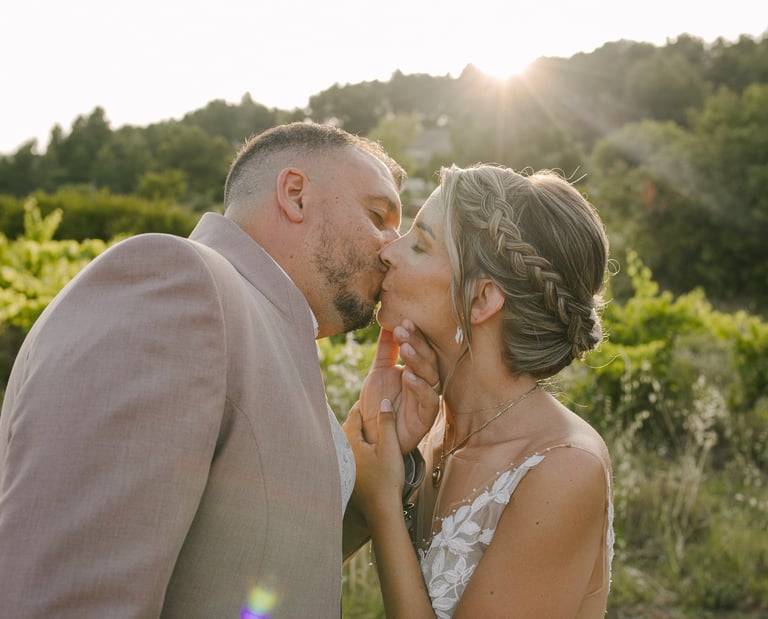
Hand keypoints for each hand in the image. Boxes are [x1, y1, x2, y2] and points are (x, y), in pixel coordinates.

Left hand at [343, 398, 404, 517]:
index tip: (371, 398)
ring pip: (348, 440)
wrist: (381, 509)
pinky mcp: (346, 473)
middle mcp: (342, 451)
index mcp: (349, 441)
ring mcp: (343, 464)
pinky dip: (357, 446)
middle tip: (373, 411)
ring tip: (373, 428)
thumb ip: (386, 422)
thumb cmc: (387, 479)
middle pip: (348, 427)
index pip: (353, 415)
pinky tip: (368, 449)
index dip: (362, 405)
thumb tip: (383, 401)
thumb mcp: (390, 447)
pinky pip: (350, 452)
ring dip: (358, 433)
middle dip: (360, 418)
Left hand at [358, 321, 439, 452]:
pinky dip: (420, 388)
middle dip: (416, 344)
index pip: (420, 348)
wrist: (372, 435)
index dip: (414, 335)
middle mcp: (425, 383)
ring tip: (405, 349)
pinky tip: (408, 377)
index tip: (403, 321)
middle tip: (402, 332)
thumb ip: (386, 350)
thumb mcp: (379, 372)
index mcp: (417, 370)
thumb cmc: (378, 403)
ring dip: (418, 362)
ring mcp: (426, 399)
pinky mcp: (425, 418)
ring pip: (431, 377)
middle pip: (428, 360)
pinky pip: (429, 401)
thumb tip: (388, 323)